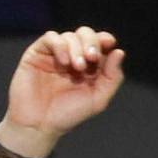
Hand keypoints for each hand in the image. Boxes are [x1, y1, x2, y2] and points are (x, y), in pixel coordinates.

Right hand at [0, 28, 124, 157]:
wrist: (40, 123)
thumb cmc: (68, 114)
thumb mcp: (98, 99)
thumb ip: (112, 77)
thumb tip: (119, 52)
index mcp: (90, 67)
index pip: (100, 44)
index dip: (105, 40)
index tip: (109, 43)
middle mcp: (73, 57)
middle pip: (85, 34)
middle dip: (92, 42)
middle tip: (92, 58)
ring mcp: (56, 54)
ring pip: (69, 36)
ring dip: (77, 48)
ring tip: (77, 68)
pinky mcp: (38, 53)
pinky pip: (51, 38)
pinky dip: (60, 46)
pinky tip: (64, 62)